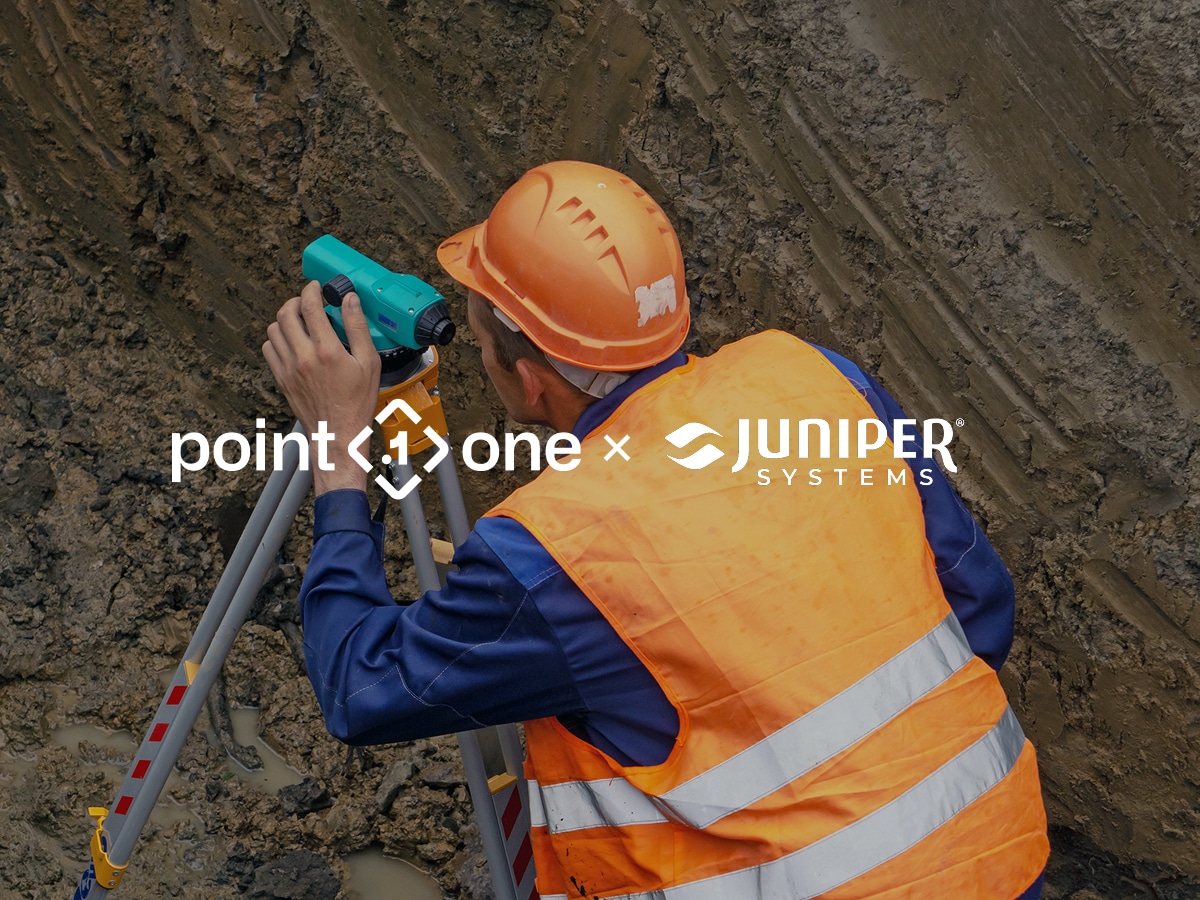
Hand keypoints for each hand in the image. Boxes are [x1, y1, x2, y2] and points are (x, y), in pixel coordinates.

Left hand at [263, 281, 380, 494]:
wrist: (337, 434)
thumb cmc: (357, 402)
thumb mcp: (369, 362)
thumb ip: (357, 328)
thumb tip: (350, 300)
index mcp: (327, 350)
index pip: (310, 306)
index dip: (312, 290)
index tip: (317, 288)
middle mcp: (303, 356)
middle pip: (287, 313)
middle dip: (296, 301)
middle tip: (307, 302)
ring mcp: (288, 368)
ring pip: (274, 329)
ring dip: (285, 319)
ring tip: (299, 321)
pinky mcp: (281, 378)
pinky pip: (268, 349)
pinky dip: (277, 339)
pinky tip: (292, 342)